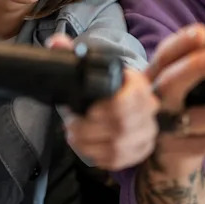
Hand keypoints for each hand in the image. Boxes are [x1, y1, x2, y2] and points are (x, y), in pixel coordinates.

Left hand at [49, 34, 158, 170]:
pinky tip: (85, 146)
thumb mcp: (89, 65)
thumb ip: (70, 52)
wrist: (120, 98)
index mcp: (139, 85)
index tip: (89, 110)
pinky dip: (96, 155)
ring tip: (74, 135)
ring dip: (89, 143)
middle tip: (71, 124)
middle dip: (89, 128)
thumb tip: (56, 43)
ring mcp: (146, 132)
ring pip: (118, 146)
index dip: (107, 108)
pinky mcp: (139, 151)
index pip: (131, 100)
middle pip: (121, 127)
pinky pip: (117, 160)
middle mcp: (148, 110)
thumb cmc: (102, 83)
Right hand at [132, 24, 204, 203]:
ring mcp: (160, 127)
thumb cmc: (179, 111)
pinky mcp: (173, 151)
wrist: (164, 158)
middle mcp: (153, 101)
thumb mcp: (181, 89)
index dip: (181, 43)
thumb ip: (195, 71)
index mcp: (155, 78)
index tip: (203, 32)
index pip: (165, 56)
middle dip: (194, 67)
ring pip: (195, 118)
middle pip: (170, 82)